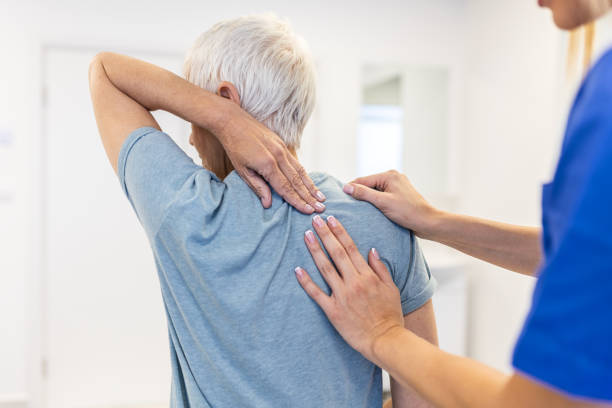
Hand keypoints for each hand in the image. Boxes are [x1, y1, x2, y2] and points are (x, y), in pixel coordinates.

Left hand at [213, 101, 324, 213]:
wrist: (233, 120)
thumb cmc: (234, 147)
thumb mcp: (242, 170)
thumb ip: (257, 187)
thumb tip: (268, 204)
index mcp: (268, 164)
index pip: (286, 188)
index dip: (298, 201)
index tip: (309, 211)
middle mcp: (279, 156)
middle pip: (297, 181)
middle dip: (309, 197)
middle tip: (321, 208)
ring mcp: (282, 148)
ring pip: (300, 171)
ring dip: (311, 186)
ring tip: (320, 197)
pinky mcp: (282, 144)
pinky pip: (296, 162)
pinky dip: (304, 174)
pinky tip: (309, 182)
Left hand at [294, 214, 403, 362]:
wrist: (385, 339)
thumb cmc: (390, 314)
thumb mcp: (391, 288)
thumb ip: (380, 268)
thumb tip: (371, 249)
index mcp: (367, 275)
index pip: (350, 247)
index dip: (339, 232)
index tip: (331, 219)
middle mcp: (353, 282)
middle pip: (336, 253)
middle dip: (324, 234)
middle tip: (314, 220)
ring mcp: (342, 296)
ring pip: (325, 268)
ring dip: (315, 250)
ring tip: (306, 235)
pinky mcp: (333, 311)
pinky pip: (316, 294)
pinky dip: (306, 281)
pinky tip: (297, 269)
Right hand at [343, 170, 438, 237]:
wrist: (427, 222)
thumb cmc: (408, 212)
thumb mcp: (382, 202)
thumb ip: (364, 193)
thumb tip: (346, 187)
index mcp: (389, 175)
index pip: (363, 180)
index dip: (351, 189)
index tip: (339, 198)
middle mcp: (393, 177)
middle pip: (368, 185)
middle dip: (360, 195)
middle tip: (348, 207)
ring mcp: (397, 185)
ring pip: (375, 191)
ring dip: (368, 199)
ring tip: (359, 210)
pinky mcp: (399, 194)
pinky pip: (382, 196)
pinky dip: (376, 202)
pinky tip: (372, 211)